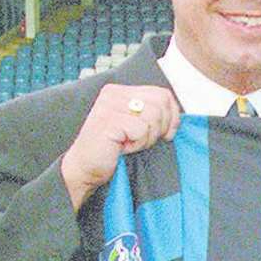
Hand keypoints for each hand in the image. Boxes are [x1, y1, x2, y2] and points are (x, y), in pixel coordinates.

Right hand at [61, 84, 179, 211]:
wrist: (84, 168)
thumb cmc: (111, 150)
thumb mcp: (135, 125)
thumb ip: (150, 113)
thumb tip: (176, 114)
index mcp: (121, 91)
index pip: (162, 93)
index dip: (172, 115)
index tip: (166, 133)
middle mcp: (114, 94)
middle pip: (161, 103)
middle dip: (160, 127)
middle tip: (143, 140)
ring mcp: (109, 105)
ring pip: (153, 116)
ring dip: (146, 138)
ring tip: (130, 143)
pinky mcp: (108, 120)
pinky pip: (141, 130)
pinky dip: (137, 144)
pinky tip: (123, 147)